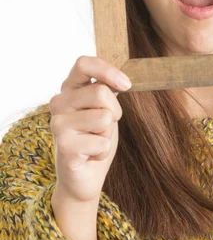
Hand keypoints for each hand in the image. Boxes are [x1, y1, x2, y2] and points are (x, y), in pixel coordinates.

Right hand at [49, 56, 131, 203]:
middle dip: (115, 112)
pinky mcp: (64, 146)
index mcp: (69, 88)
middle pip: (101, 93)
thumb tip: (123, 81)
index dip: (107, 71)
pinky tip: (90, 155)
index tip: (126, 85)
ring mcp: (58, 124)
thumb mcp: (105, 108)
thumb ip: (107, 91)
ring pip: (104, 117)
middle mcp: (58, 103)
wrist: (85, 175)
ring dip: (108, 133)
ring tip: (95, 141)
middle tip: (104, 126)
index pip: (83, 64)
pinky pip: (102, 142)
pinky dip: (104, 151)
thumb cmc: (97, 137)